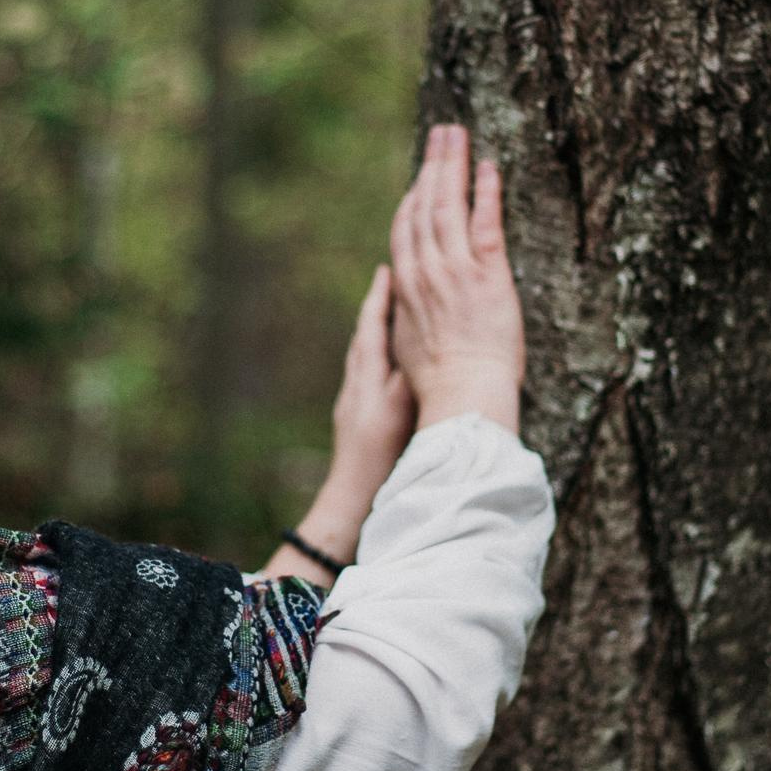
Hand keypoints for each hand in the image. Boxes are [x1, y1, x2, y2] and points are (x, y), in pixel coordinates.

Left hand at [325, 262, 417, 506]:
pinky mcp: (353, 421)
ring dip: (374, 333)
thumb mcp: (400, 412)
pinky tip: (383, 367)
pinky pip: (364, 377)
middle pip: (364, 337)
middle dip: (376, 308)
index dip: (380, 298)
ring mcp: (353, 404)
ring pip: (363, 357)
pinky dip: (375, 360)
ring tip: (387, 315)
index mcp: (367, 378)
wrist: (350, 500)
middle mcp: (356, 386)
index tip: (388, 270)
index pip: (373, 327)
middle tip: (387, 282)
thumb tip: (420, 338)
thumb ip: (411, 376)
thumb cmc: (381, 458)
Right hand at [389, 122, 524, 434]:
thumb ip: (404, 316)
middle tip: (441, 133)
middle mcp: (426, 272)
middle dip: (431, 165)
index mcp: (406, 288)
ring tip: (457, 135)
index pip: (405, 229)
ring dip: (452, 165)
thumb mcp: (407, 346)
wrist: (462, 396)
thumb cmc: (440, 383)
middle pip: (423, 206)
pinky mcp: (487, 275)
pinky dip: (485, 192)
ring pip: (448, 205)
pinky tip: (488, 167)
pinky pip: (484, 222)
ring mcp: (455, 271)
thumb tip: (400, 302)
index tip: (422, 172)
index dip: (413, 195)